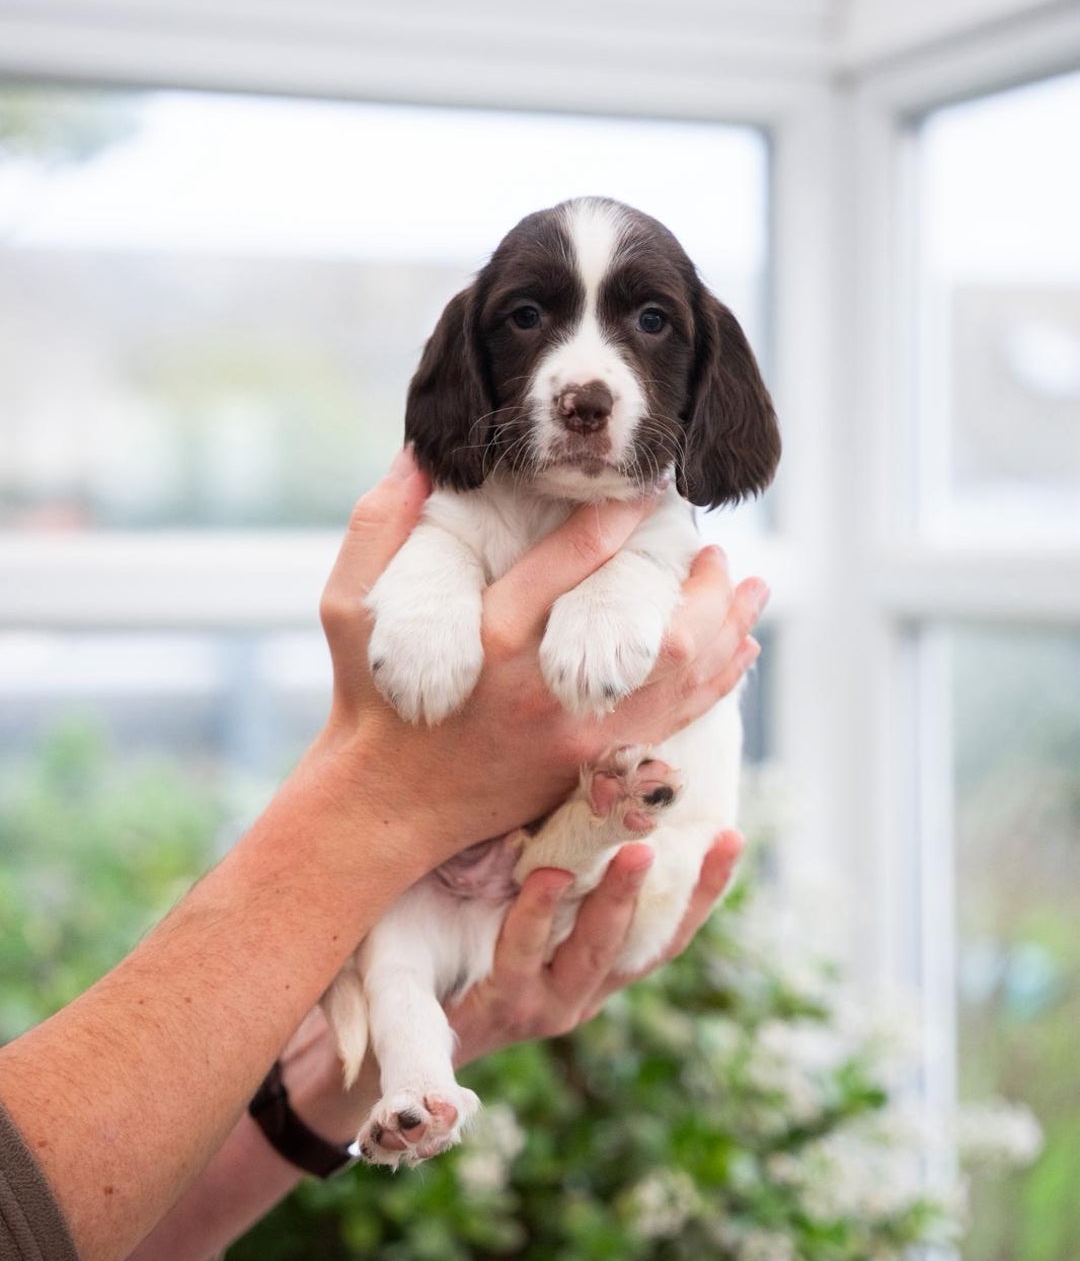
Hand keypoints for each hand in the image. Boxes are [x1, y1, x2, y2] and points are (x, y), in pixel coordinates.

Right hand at [282, 831, 743, 1144]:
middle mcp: (553, 1003)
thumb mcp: (383, 983)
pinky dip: (697, 895)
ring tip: (722, 842)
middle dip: (616, 900)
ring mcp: (590, 987)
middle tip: (638, 849)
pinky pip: (662, 937)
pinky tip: (726, 843)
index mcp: (496, 1005)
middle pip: (594, 952)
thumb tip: (421, 924)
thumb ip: (396, 988)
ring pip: (647, 947)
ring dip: (686, 897)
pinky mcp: (612, 969)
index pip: (517, 961)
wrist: (423, 1037)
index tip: (541, 874)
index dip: (532, 921)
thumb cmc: (393, 985)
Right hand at [315, 448, 767, 868]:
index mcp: (490, 637)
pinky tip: (738, 651)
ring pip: (681, 683)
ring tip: (748, 586)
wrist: (383, 808)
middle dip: (700, 588)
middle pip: (657, 635)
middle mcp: (545, 689)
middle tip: (715, 551)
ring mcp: (577, 739)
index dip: (620, 518)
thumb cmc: (367, 700)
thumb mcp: (348, 605)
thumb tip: (417, 453)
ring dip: (725, 631)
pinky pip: (675, 724)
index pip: (572, 563)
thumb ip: (380, 525)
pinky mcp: (592, 771)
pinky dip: (715, 684)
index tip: (649, 490)